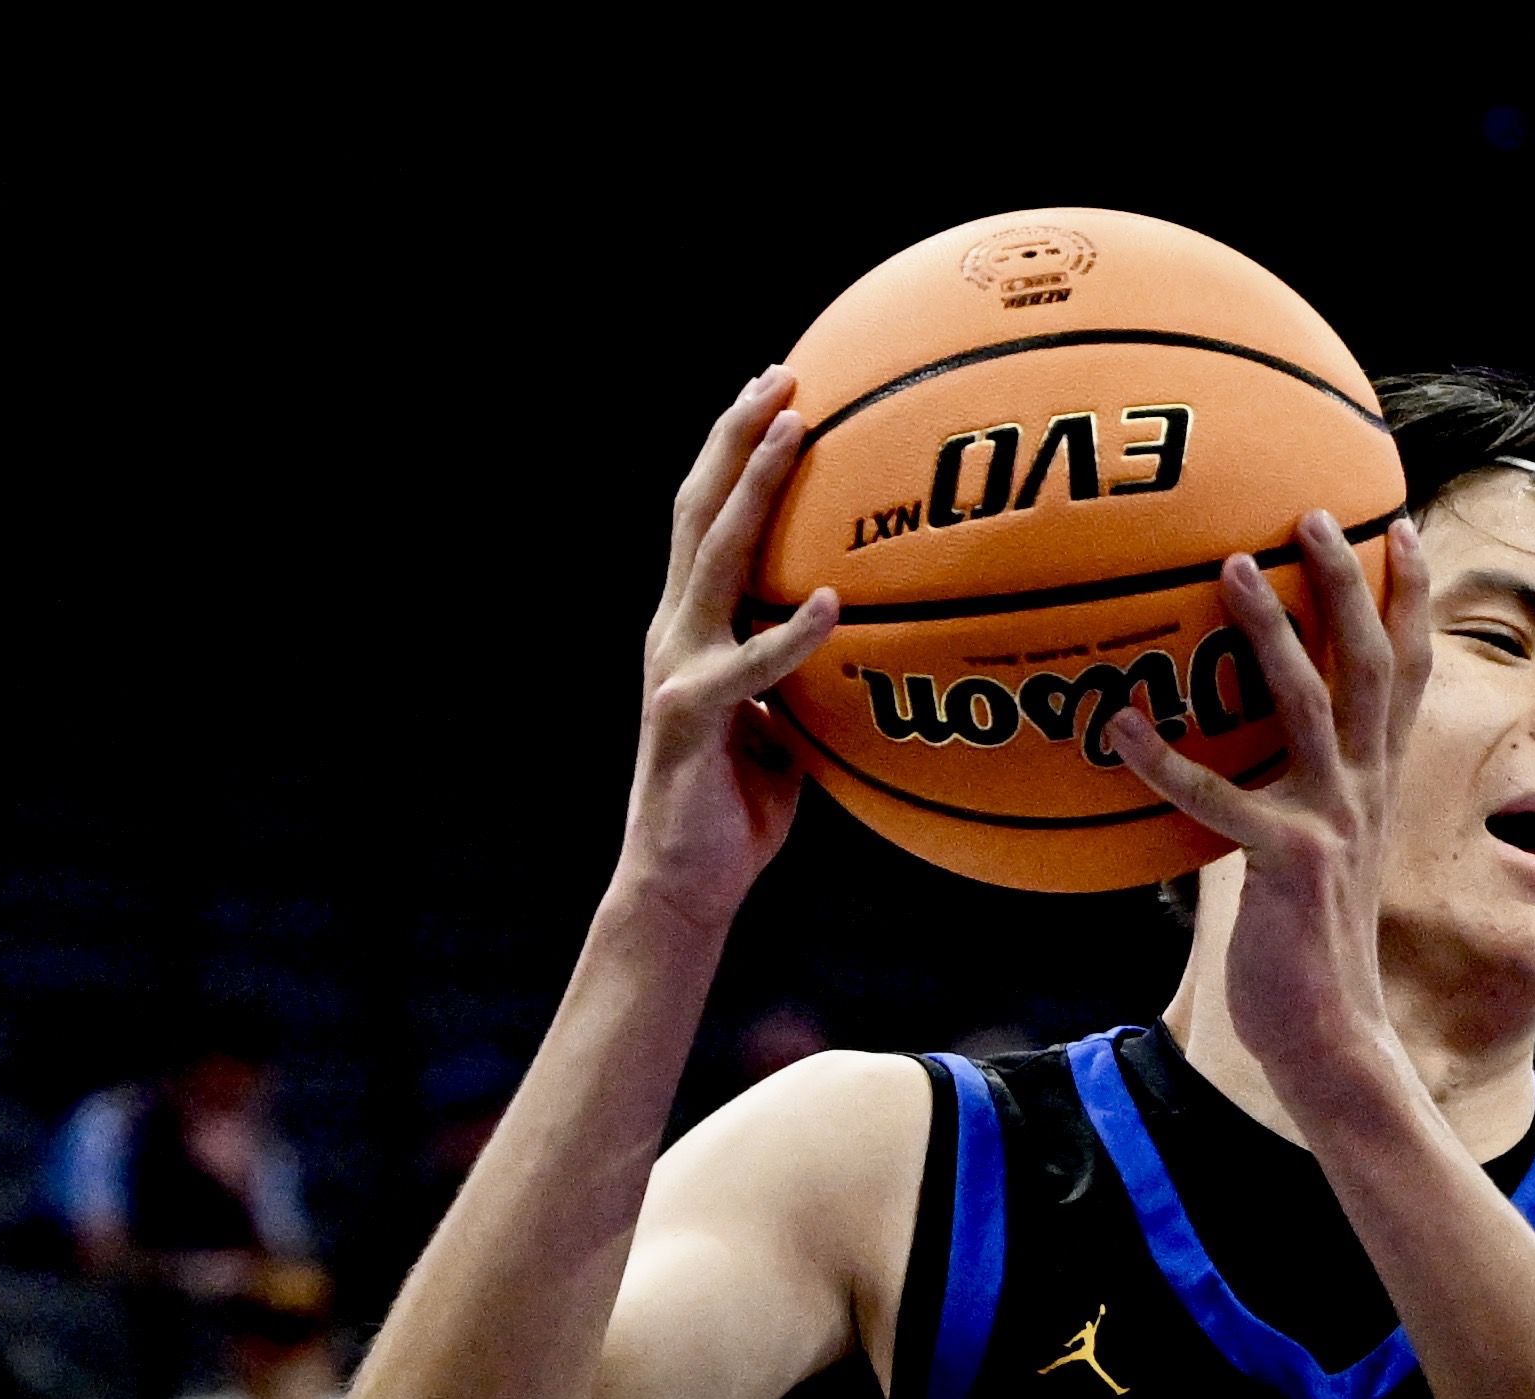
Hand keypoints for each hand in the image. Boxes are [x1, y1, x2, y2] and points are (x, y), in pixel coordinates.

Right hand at [617, 372, 834, 931]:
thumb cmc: (736, 815)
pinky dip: (792, 634)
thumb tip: (859, 652)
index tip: (777, 394)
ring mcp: (676, 668)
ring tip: (795, 429)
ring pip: (713, 557)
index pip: (709, 523)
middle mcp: (674, 632)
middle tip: (782, 375)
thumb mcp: (780, 730)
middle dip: (737, 436)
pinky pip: (750, 666)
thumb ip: (802, 681)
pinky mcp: (691, 716)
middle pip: (700, 511)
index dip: (735, 455)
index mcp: (693, 629)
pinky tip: (833, 601)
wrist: (681, 887)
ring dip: (754, 487)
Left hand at [1104, 509, 1423, 1115]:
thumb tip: (1223, 755)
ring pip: (1310, 703)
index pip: (1409, 672)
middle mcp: (1366, 790)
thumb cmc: (1306, 953)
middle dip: (1350, 582)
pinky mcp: (1286, 863)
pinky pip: (1218, 799)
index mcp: (1377, 784)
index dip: (1414, 597)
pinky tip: (1120, 727)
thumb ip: (1284, 798)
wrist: (1333, 1039)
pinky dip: (1166, 760)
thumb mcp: (1309, 858)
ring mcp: (1331, 822)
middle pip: (1374, 663)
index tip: (1404, 528)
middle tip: (1314, 513)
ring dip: (1272, 630)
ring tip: (1232, 566)